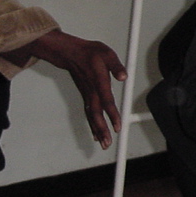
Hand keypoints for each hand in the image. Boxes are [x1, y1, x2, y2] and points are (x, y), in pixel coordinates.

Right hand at [19, 29, 126, 148]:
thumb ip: (116, 66)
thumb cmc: (90, 52)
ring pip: (91, 116)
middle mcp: (91, 91)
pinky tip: (96, 134)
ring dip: (97, 130)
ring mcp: (87, 94)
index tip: (117, 126)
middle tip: (107, 143)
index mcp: (98, 81)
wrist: (71, 53)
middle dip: (102, 129)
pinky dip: (92, 124)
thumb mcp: (107, 53)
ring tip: (104, 144)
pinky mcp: (85, 95)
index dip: (112, 114)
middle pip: (96, 114)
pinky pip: (89, 113)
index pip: (106, 101)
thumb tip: (124, 77)